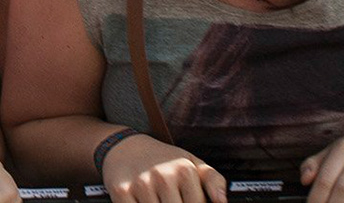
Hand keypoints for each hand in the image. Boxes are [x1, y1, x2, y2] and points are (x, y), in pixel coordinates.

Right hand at [101, 132, 227, 202]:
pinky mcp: (121, 191)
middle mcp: (163, 176)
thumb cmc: (164, 160)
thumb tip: (222, 201)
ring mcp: (141, 184)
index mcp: (184, 170)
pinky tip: (143, 202)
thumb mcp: (191, 162)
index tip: (186, 201)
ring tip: (160, 199)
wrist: (125, 147)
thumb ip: (214, 180)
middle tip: (171, 199)